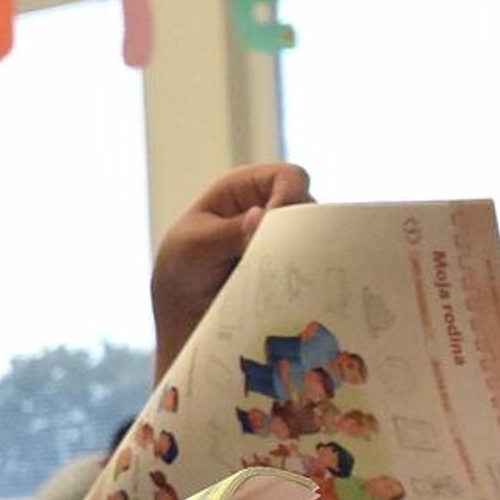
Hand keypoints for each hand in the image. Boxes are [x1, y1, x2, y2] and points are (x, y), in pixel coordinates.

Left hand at [151, 162, 312, 374]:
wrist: (183, 322)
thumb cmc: (180, 273)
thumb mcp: (194, 248)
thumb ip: (229, 232)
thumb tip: (262, 217)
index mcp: (245, 188)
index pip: (289, 177)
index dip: (290, 197)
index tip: (275, 231)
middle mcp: (273, 211)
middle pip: (311, 210)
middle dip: (301, 234)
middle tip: (280, 262)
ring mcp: (287, 243)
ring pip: (319, 243)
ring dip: (303, 262)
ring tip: (277, 285)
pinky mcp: (295, 274)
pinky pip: (317, 274)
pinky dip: (308, 283)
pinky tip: (289, 299)